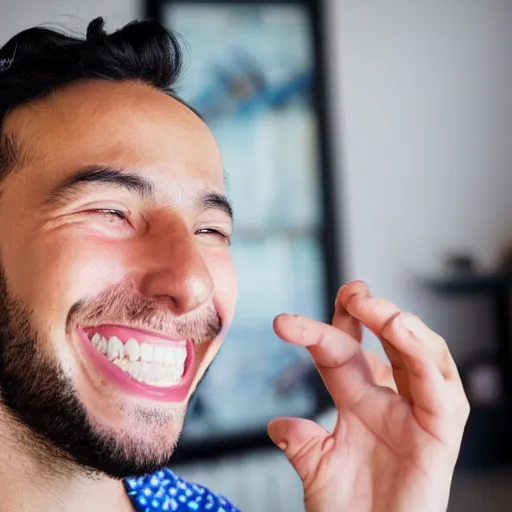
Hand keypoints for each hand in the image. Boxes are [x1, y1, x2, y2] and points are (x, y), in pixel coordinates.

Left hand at [267, 281, 469, 511]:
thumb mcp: (317, 469)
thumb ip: (300, 442)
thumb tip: (277, 424)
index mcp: (359, 401)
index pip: (342, 352)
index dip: (323, 329)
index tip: (288, 321)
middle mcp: (391, 400)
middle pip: (384, 342)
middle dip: (369, 312)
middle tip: (351, 291)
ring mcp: (418, 414)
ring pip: (419, 354)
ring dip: (397, 324)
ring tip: (370, 305)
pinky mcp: (441, 434)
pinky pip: (441, 390)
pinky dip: (424, 357)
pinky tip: (402, 331)